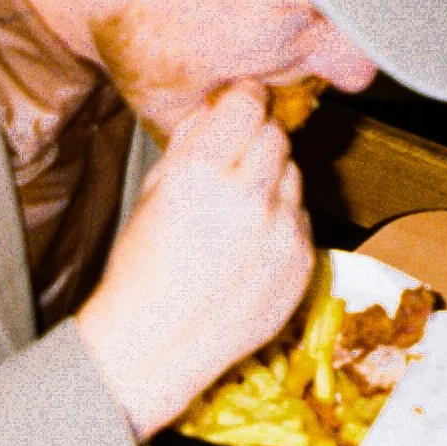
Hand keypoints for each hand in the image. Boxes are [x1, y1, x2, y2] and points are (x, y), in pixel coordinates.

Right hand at [75, 83, 313, 439]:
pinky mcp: (303, 261)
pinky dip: (282, 222)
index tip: (238, 108)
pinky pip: (302, 218)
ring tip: (238, 214)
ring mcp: (282, 232)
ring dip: (272, 182)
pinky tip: (249, 245)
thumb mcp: (152, 193)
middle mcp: (248, 196)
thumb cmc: (143, 271)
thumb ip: (190, 144)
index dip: (242, 102)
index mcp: (202, 172)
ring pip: (294, 174)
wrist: (158, 344)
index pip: (247, 104)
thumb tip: (216, 109)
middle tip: (234, 165)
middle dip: (257, 141)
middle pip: (277, 136)